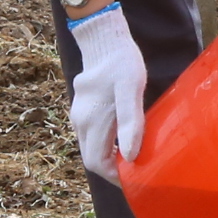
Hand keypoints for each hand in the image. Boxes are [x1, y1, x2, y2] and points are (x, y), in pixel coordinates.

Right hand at [66, 2, 145, 175]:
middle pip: (93, 159)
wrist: (103, 37)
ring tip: (134, 158)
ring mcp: (79, 115)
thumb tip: (131, 157)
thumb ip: (131, 123)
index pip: (98, 164)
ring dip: (109, 158)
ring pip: (91, 148)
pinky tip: (124, 138)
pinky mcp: (83, 108)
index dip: (116, 178)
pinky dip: (106, 144)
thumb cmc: (121, 62)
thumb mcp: (131, 91)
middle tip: (138, 173)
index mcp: (92, 122)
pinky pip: (92, 135)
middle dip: (113, 171)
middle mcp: (81, 122)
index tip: (135, 180)